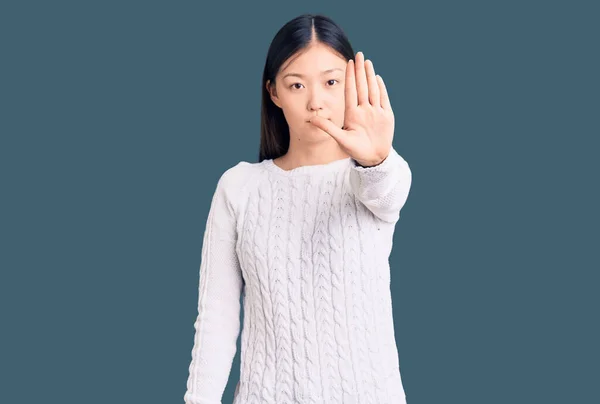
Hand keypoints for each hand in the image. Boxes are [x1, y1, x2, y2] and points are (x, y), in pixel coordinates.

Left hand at [308, 51, 394, 166]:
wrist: (373, 158)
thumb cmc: (356, 150)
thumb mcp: (341, 139)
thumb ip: (327, 128)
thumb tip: (311, 119)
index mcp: (352, 113)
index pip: (351, 91)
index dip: (350, 77)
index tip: (348, 63)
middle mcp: (364, 110)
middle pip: (362, 86)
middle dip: (360, 71)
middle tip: (359, 54)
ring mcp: (375, 112)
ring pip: (372, 89)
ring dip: (370, 76)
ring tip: (367, 62)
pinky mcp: (386, 116)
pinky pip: (383, 99)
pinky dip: (381, 88)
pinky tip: (377, 78)